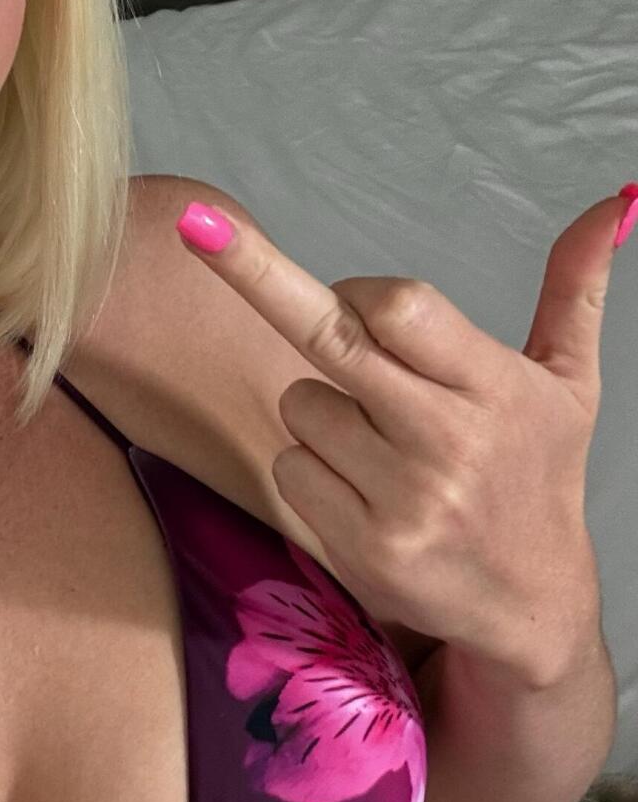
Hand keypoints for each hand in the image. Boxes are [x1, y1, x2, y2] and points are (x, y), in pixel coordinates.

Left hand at [174, 188, 634, 680]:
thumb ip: (576, 287)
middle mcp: (450, 442)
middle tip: (205, 230)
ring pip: (300, 405)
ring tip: (379, 444)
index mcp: (494, 388)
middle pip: (326, 339)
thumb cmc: (535, 472)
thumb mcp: (568, 381)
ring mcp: (405, 500)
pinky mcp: (364, 549)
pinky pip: (289, 469)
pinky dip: (309, 470)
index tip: (350, 293)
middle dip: (259, 277)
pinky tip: (361, 491)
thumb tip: (614, 199)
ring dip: (320, 412)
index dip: (356, 290)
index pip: (397, 306)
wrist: (528, 601)